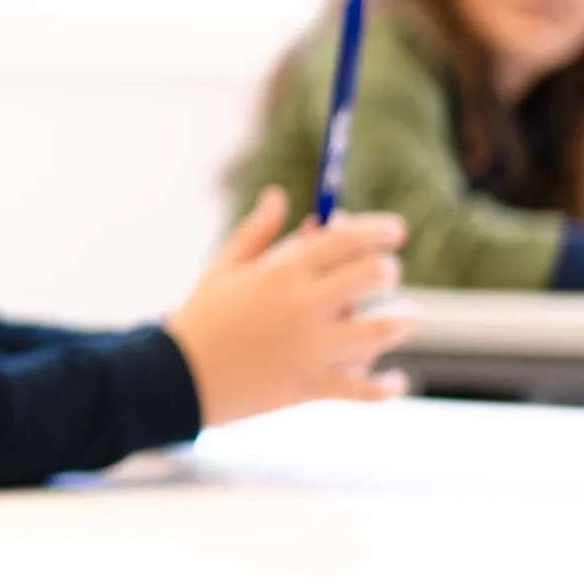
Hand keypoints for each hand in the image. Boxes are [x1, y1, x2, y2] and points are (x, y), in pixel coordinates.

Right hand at [164, 185, 417, 427]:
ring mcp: (313, 348)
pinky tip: (397, 379)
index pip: (347, 238)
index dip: (379, 229)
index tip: (394, 231)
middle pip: (375, 275)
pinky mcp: (313, 385)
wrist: (179, 378)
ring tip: (405, 317)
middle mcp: (305, 306)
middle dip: (388, 269)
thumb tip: (278, 195)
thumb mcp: (223, 268)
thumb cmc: (201, 316)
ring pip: (383, 330)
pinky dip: (387, 385)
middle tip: (385, 273)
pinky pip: (365, 388)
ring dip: (403, 320)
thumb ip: (257, 231)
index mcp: (282, 272)